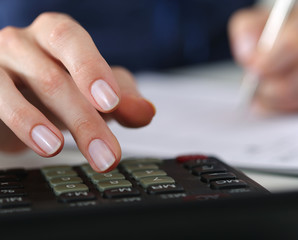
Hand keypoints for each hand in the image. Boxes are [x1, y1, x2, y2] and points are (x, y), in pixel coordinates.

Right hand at [0, 13, 155, 171]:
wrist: (18, 97)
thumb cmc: (61, 87)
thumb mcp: (98, 92)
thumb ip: (125, 99)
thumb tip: (145, 112)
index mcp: (55, 36)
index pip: (71, 40)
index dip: (90, 68)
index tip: (111, 103)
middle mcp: (22, 44)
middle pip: (51, 78)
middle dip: (83, 120)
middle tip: (107, 154)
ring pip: (10, 92)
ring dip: (36, 124)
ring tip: (57, 149)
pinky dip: (11, 126)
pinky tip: (32, 144)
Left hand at [229, 5, 297, 111]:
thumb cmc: (282, 34)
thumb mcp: (259, 24)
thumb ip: (247, 33)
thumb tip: (248, 56)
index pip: (292, 46)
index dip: (268, 64)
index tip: (254, 72)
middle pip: (290, 84)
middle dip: (265, 91)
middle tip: (254, 88)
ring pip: (297, 102)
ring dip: (274, 103)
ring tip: (266, 92)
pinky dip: (289, 110)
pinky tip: (284, 97)